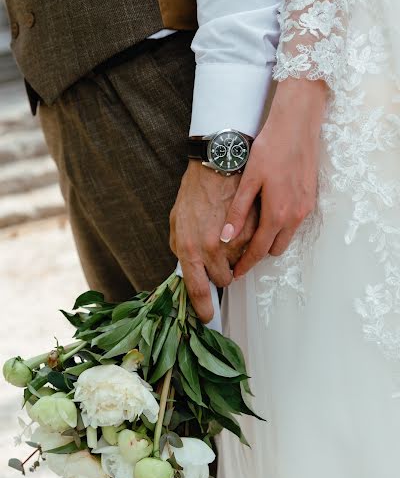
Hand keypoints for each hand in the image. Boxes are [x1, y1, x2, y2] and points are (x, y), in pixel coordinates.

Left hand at [170, 161, 257, 321]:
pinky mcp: (255, 228)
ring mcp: (237, 239)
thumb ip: (179, 245)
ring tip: (232, 232)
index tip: (208, 317)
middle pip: (225, 277)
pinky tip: (244, 221)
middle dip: (225, 270)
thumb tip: (187, 266)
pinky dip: (252, 238)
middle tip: (221, 254)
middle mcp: (213, 248)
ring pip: (243, 261)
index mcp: (191, 248)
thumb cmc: (196, 188)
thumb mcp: (177, 217)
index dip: (203, 307)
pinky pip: (256, 244)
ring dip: (239, 254)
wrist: (218, 160)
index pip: (197, 288)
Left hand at [222, 78, 327, 277]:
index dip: (246, 264)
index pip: (260, 250)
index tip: (235, 274)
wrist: (299, 124)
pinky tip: (268, 214)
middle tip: (240, 252)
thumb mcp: (249, 179)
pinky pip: (294, 223)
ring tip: (252, 234)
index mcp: (277, 213)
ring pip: (286, 237)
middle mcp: (295, 216)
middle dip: (258, 254)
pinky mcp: (310, 199)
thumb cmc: (271, 147)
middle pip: (275, 249)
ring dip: (271, 240)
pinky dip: (281, 226)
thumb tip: (226, 237)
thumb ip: (238, 210)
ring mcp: (305, 208)